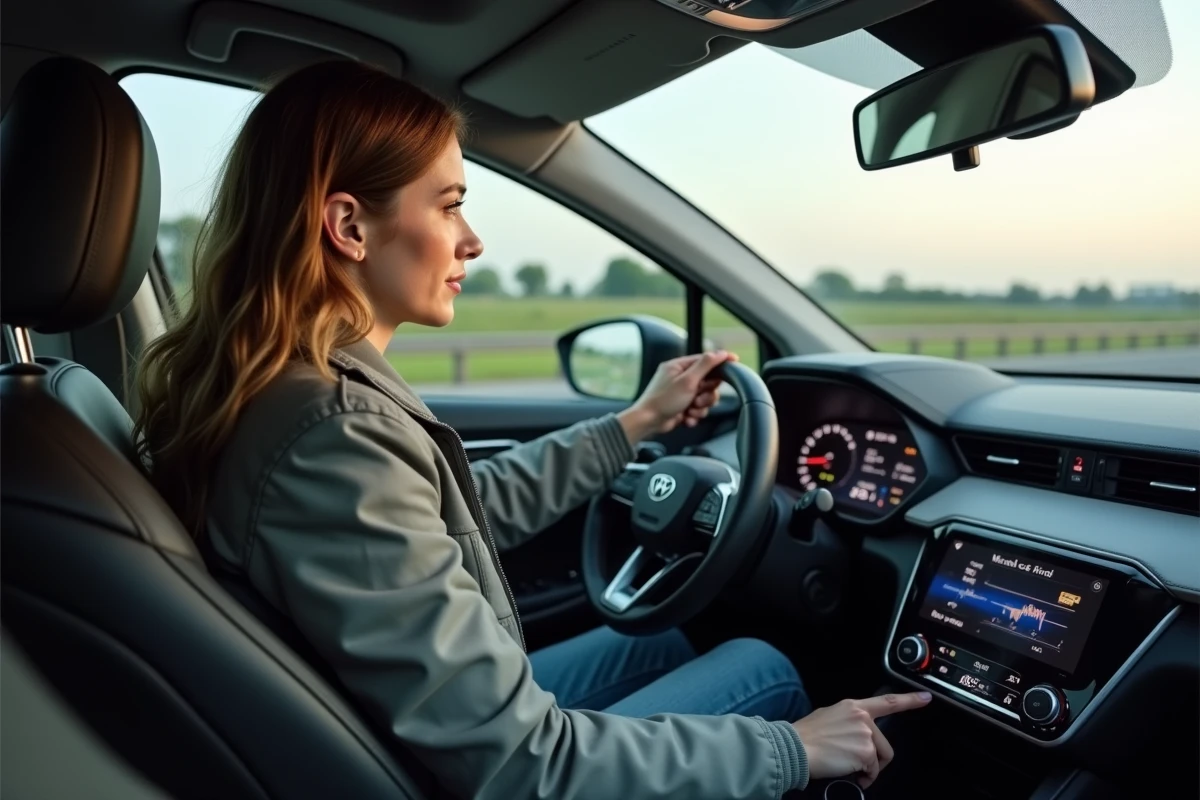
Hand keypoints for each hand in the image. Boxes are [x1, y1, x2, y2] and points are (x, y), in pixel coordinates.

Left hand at [617, 350, 737, 443]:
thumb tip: (720, 353)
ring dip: (701, 407)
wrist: (649, 422)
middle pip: (709, 381)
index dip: (720, 362)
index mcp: (679, 366)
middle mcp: (680, 378)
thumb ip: (705, 365)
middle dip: (707, 394)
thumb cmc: (663, 400)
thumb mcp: (687, 380)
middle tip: (698, 399)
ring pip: (706, 397)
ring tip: (690, 410)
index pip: (705, 359)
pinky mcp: (683, 406)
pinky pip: (699, 409)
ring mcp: (682, 393)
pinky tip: (686, 417)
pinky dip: (695, 415)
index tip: (734, 361)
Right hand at [792, 692, 930, 787]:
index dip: (910, 700)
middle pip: (883, 744)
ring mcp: (866, 734)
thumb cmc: (806, 735)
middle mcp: (863, 718)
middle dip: (874, 758)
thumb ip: (847, 720)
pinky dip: (864, 777)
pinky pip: (873, 770)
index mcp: (853, 706)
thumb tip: (851, 734)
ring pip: (878, 758)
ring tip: (847, 767)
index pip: (887, 702)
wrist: (796, 747)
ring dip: (868, 768)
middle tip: (856, 764)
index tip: (925, 698)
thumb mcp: (828, 716)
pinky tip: (848, 772)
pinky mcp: (866, 752)